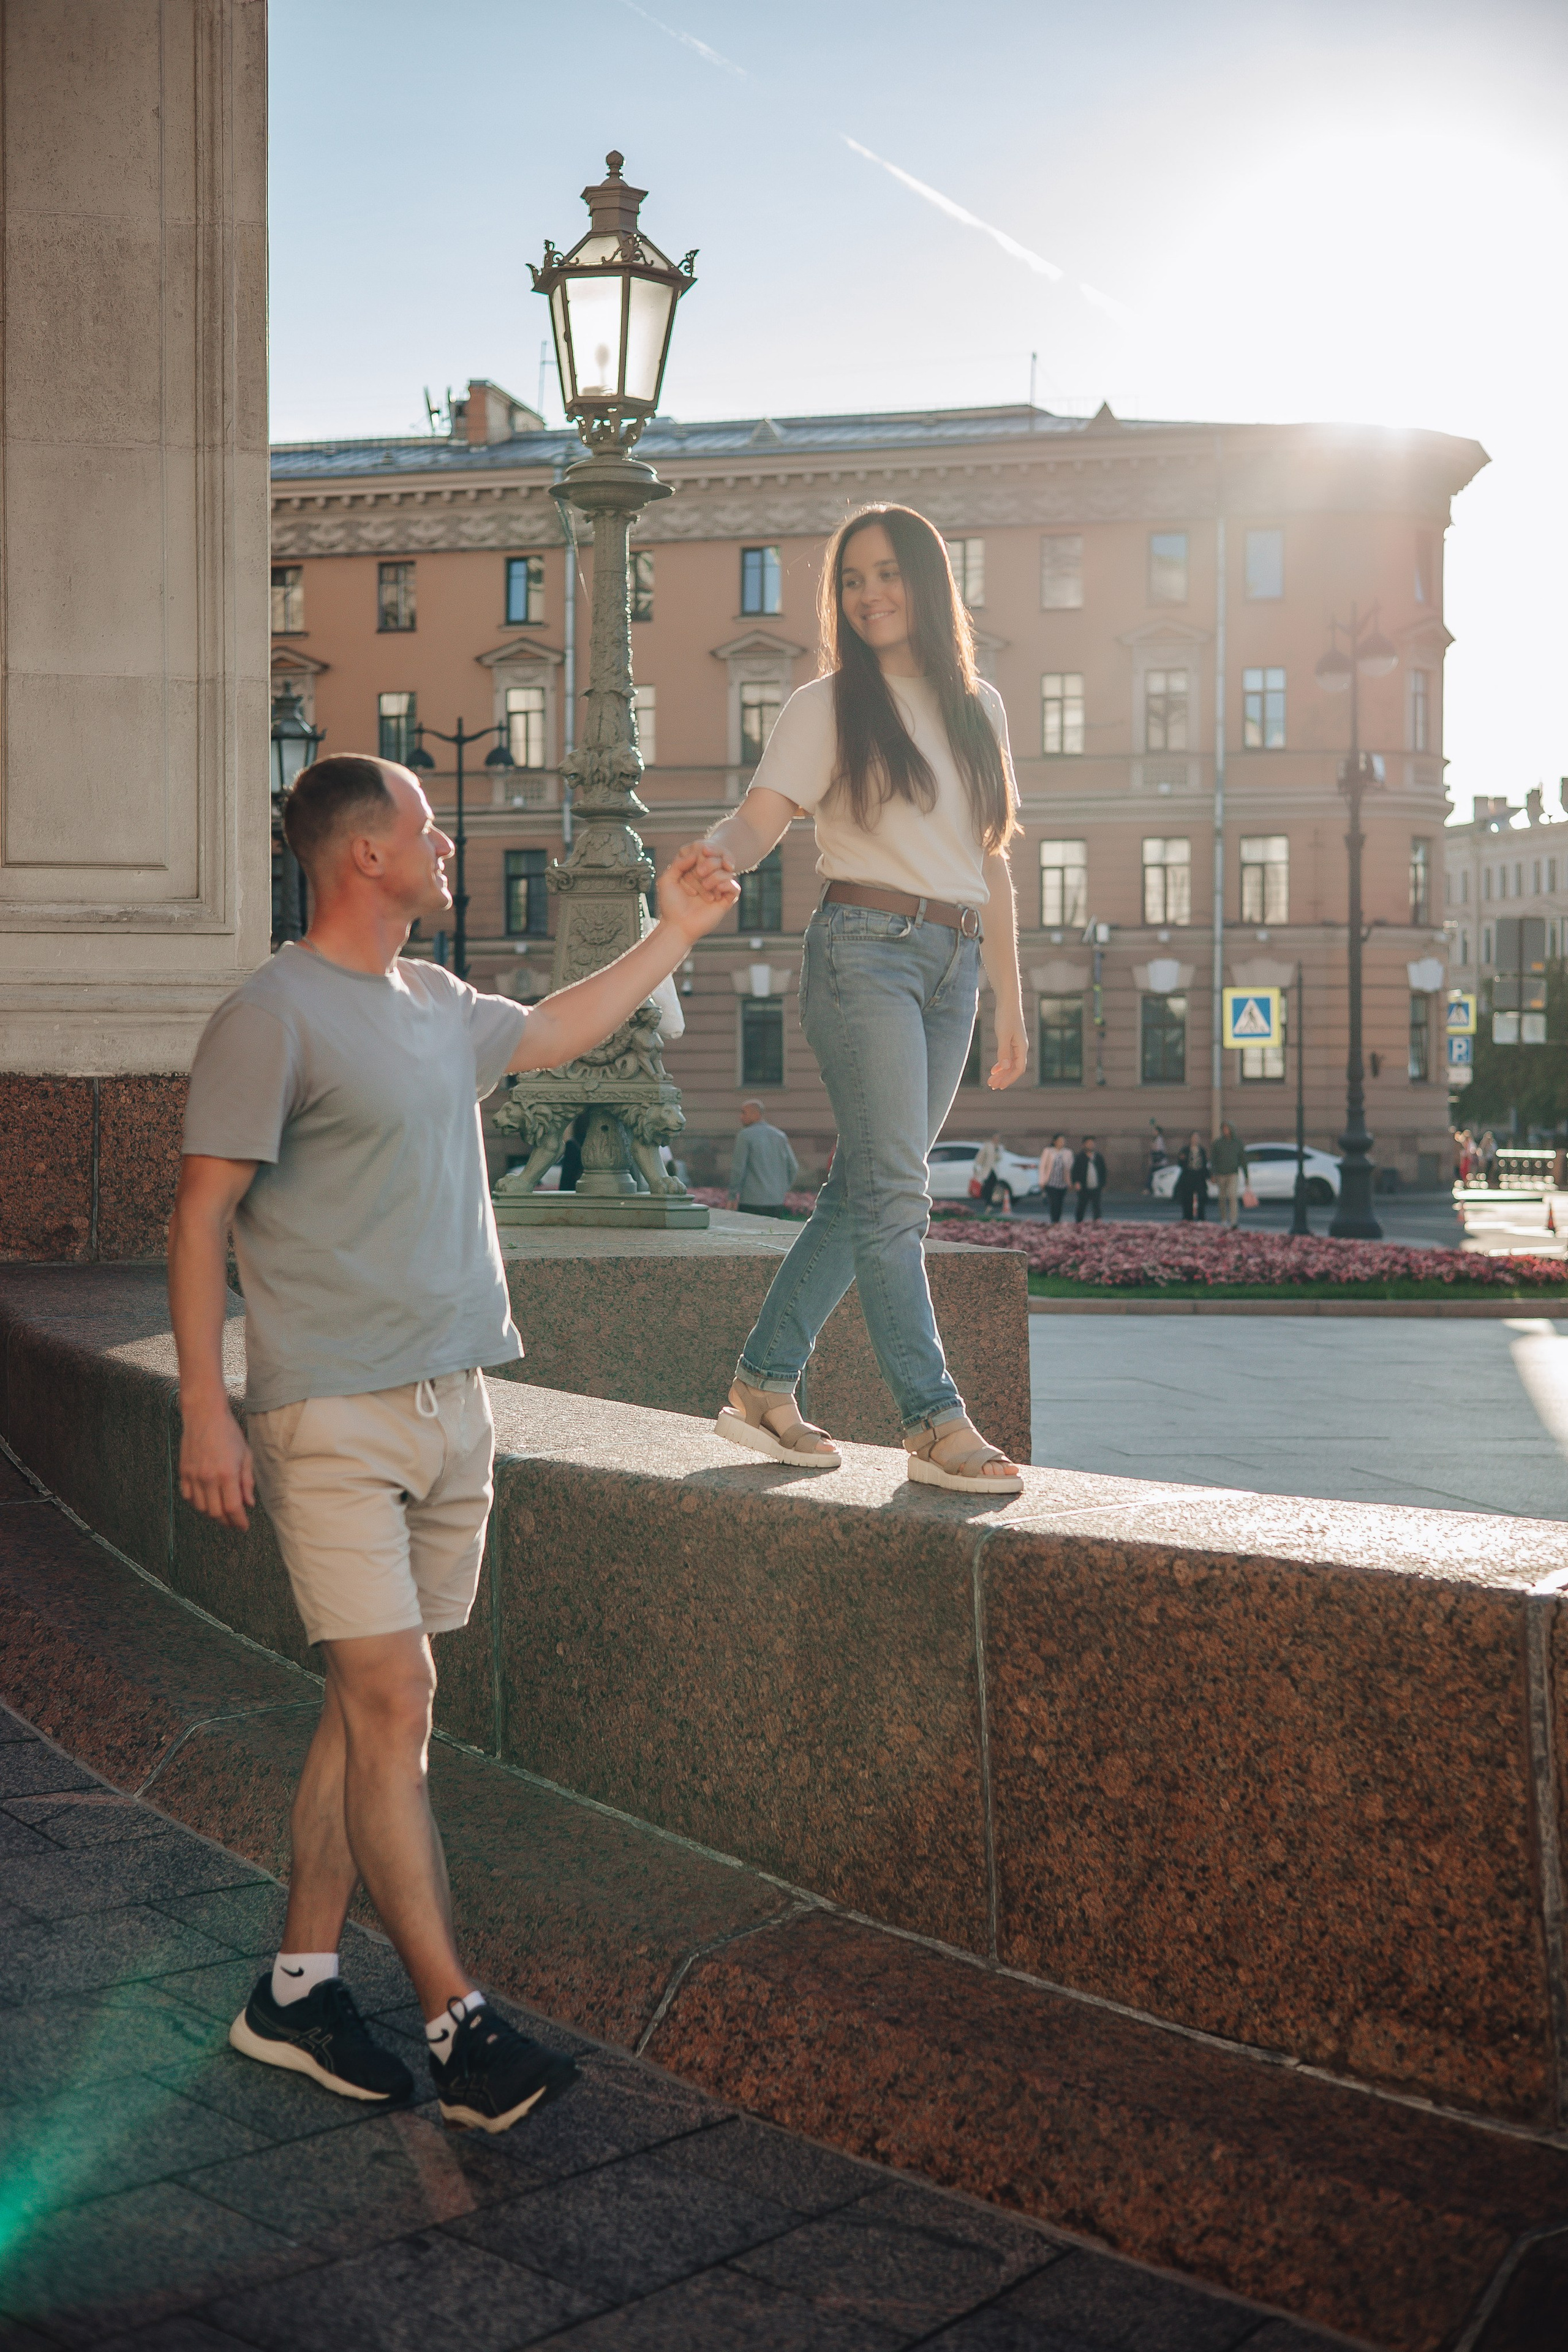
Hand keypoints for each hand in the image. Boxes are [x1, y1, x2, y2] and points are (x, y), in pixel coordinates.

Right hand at [179, 1399, 254, 1531]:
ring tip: (222, 1511)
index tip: (243, 1526)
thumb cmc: (228, 1433)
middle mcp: (208, 1478)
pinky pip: (188, 1497)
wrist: (204, 1415)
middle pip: (216, 1513)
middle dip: (227, 1521)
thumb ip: (247, 1482)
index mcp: (227, 1474)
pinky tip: (207, 1499)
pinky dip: (198, 1503)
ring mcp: (193, 1476)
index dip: (239, 1522)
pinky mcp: (183, 1472)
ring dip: (212, 1513)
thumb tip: (249, 1503)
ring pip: (201, 1508)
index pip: (233, 1508)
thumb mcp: (245, 1455)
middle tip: (234, 1522)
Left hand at [657, 843, 739, 943]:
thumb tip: (695, 854)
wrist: (677, 925)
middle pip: (719, 861)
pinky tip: (715, 891)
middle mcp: (708, 880)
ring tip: (705, 885)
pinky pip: (735, 887)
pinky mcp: (725, 902)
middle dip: (710, 863)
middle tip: (700, 872)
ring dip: (716, 875)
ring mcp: (718, 891)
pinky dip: (727, 884)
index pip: (706, 856)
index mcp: (696, 874)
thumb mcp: (668, 880)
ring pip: (728, 873)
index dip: (704, 853)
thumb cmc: (670, 905)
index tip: (699, 854)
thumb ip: (679, 863)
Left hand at [988, 1006, 1028, 1089]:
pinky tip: (993, 1069)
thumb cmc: (1006, 1016)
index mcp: (1022, 1047)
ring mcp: (1016, 1044)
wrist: (1007, 1001)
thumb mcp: (1003, 1035)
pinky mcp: (1010, 1040)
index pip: (1018, 1069)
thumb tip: (1004, 1068)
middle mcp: (1021, 1047)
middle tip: (991, 1086)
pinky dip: (1000, 1064)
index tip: (999, 1086)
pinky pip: (1007, 1057)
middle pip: (1013, 1068)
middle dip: (1003, 1078)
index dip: (1009, 1079)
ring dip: (1001, 1073)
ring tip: (990, 1080)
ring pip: (1009, 1063)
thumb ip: (1003, 1052)